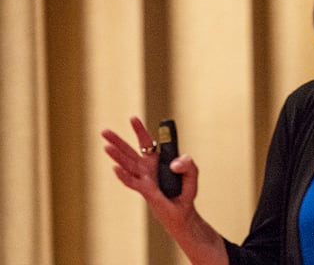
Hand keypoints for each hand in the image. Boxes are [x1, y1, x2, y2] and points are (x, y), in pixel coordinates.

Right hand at [101, 117, 199, 231]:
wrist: (183, 212)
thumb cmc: (185, 191)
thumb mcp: (192, 173)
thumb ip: (187, 164)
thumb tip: (174, 164)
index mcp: (157, 160)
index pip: (146, 142)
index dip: (140, 130)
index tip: (132, 118)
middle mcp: (147, 168)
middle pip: (130, 151)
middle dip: (118, 141)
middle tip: (104, 131)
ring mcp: (144, 179)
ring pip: (127, 164)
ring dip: (117, 155)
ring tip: (106, 146)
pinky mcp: (146, 191)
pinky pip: (132, 182)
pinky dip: (124, 175)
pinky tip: (115, 168)